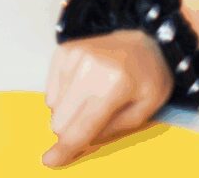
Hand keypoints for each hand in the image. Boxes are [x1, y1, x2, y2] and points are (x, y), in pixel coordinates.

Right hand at [42, 30, 170, 166]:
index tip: (50, 161)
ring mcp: (73, 56)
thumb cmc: (148, 77)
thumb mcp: (145, 110)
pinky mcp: (63, 50)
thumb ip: (113, 129)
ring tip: (94, 96)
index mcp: (114, 85)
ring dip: (70, 110)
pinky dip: (65, 94)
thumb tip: (81, 141)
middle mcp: (89, 67)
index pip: (83, 125)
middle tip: (92, 121)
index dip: (66, 147)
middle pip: (61, 118)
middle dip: (71, 129)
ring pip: (54, 104)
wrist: (144, 38)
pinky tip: (84, 85)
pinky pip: (51, 88)